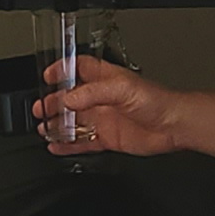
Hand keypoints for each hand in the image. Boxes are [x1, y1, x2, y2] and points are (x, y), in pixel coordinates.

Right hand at [41, 54, 187, 157]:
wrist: (174, 125)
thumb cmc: (157, 101)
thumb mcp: (122, 89)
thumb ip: (92, 93)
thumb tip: (68, 99)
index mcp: (105, 79)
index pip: (78, 69)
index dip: (62, 70)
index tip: (48, 77)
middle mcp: (102, 98)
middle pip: (70, 98)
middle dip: (53, 102)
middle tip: (41, 109)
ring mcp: (103, 119)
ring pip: (73, 121)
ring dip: (57, 125)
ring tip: (44, 129)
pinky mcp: (107, 138)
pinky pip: (82, 142)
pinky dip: (68, 145)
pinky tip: (57, 146)